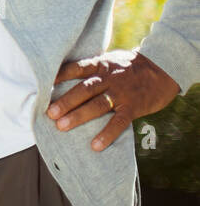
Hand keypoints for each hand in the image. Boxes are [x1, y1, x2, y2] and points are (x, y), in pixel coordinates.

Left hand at [46, 48, 181, 150]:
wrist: (164, 68)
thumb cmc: (131, 66)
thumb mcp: (111, 60)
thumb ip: (92, 68)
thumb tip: (64, 76)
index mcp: (101, 65)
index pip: (76, 68)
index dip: (59, 76)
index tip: (41, 84)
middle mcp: (109, 78)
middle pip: (84, 89)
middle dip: (65, 101)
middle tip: (48, 113)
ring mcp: (121, 93)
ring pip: (97, 105)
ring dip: (78, 116)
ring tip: (61, 126)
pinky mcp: (133, 107)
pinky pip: (119, 122)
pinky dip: (107, 134)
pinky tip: (95, 145)